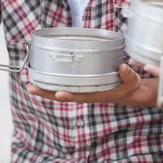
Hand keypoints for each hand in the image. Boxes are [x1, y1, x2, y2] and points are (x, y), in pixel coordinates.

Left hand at [26, 63, 154, 106]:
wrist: (129, 92)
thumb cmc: (129, 86)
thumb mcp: (132, 81)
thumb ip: (128, 75)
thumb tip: (123, 66)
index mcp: (99, 95)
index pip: (81, 96)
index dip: (69, 95)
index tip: (57, 93)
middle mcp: (87, 94)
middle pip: (64, 96)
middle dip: (47, 93)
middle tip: (31, 88)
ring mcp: (82, 90)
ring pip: (60, 92)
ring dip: (45, 89)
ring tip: (30, 84)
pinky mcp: (81, 85)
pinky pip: (64, 85)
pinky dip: (53, 83)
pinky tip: (43, 78)